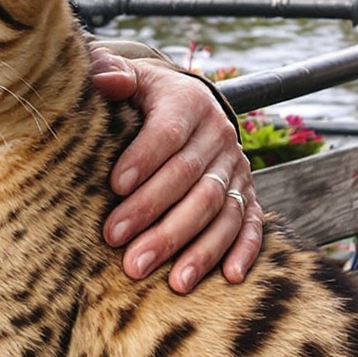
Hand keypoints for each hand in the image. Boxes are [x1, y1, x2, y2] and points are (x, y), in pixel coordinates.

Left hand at [89, 54, 262, 293]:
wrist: (183, 105)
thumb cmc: (142, 97)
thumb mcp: (128, 78)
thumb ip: (112, 75)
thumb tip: (105, 78)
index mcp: (188, 103)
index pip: (167, 133)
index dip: (143, 159)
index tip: (114, 187)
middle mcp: (219, 137)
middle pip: (190, 180)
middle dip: (156, 216)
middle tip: (120, 246)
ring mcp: (237, 168)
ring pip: (220, 210)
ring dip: (196, 248)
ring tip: (170, 282)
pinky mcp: (248, 194)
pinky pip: (252, 224)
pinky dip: (244, 251)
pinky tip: (227, 279)